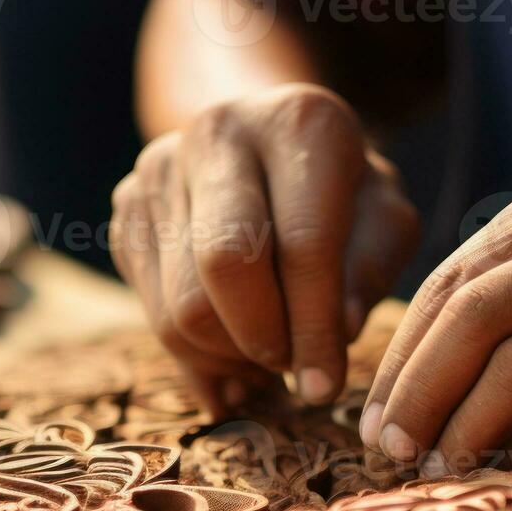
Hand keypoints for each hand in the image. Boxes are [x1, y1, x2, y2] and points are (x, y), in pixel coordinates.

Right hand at [111, 84, 419, 416]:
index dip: (315, 327)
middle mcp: (220, 130)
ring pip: (180, 305)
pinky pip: (151, 312)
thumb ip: (371, 269)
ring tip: (267, 354)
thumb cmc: (341, 196)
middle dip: (263, 338)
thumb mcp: (383, 222)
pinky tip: (234, 341)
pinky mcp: (128, 207)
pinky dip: (197, 351)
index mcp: (300, 123)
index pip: (303, 241)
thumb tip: (340, 329)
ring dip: (228, 355)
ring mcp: (161, 167)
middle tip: (292, 366)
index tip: (325, 388)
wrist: (269, 149)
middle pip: (224, 265)